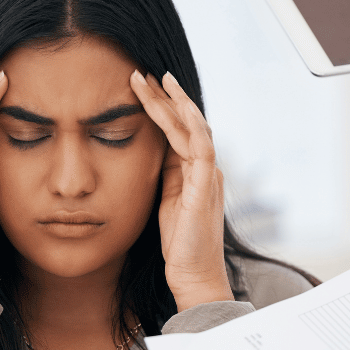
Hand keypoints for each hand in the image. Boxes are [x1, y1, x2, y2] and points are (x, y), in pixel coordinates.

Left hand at [130, 70, 232, 311]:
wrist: (194, 276)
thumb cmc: (178, 245)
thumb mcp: (166, 202)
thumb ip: (165, 176)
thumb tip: (151, 152)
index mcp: (196, 172)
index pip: (180, 131)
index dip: (161, 109)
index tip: (141, 89)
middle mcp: (206, 168)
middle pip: (186, 122)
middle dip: (164, 97)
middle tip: (141, 74)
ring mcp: (208, 175)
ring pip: (193, 126)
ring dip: (173, 101)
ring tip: (154, 79)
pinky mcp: (206, 184)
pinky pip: (200, 144)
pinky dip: (188, 122)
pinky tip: (174, 104)